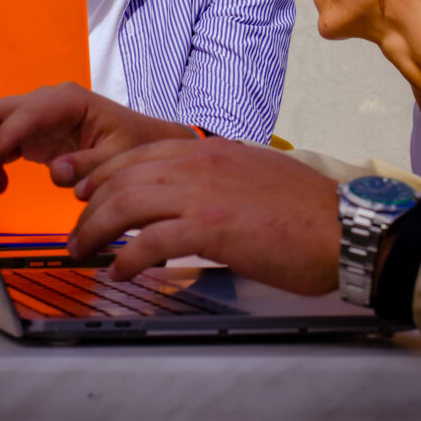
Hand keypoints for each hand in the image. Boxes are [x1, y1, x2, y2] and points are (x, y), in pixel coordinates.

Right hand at [0, 81, 194, 193]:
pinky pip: (1, 140)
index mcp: (69, 100)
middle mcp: (47, 101)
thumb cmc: (135, 144)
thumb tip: (57, 172)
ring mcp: (37, 115)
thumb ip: (90, 165)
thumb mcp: (120, 158)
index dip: (4, 135)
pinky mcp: (33, 133)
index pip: (27, 113)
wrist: (141, 142)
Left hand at [69, 138, 340, 293]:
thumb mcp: (250, 174)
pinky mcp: (212, 228)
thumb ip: (213, 177)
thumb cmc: (305, 209)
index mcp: (207, 149)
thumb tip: (187, 196)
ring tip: (83, 253)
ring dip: (95, 230)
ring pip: (126, 203)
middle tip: (75, 233)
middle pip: (122, 177)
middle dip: (88, 206)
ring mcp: (204, 193)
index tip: (80, 189)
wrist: (345, 226)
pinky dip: (127, 258)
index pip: (137, 153)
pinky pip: (151, 240)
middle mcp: (198, 162)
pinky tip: (119, 271)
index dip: (100, 172)